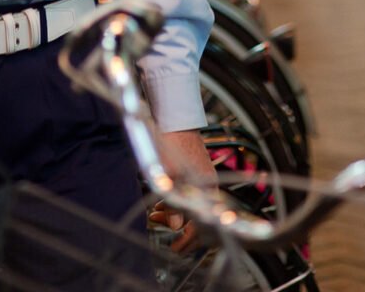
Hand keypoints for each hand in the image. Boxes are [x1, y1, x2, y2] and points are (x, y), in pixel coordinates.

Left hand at [148, 128, 216, 253]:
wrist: (173, 115)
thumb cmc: (172, 142)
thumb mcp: (168, 178)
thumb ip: (173, 206)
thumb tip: (176, 227)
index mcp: (207, 190)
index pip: (202, 227)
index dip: (187, 241)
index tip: (175, 249)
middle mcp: (208, 185)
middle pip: (196, 216)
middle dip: (177, 225)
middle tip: (158, 224)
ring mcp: (202, 175)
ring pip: (190, 204)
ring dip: (173, 211)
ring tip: (155, 212)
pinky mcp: (194, 167)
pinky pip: (188, 192)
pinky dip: (175, 199)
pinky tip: (161, 197)